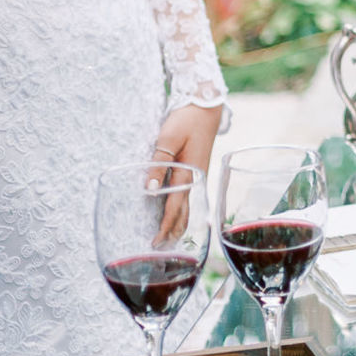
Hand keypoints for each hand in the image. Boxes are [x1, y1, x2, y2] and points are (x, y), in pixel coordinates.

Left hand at [152, 103, 223, 242]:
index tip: (156, 242)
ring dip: (180, 224)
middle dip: (173, 232)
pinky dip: (183, 211)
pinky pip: (190, 197)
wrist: (206, 107)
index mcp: (189, 174)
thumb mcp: (168, 139)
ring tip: (171, 239)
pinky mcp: (197, 171)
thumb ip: (158, 164)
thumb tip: (149, 190)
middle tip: (161, 248)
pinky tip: (178, 214)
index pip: (176, 208)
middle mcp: (196, 179)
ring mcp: (199, 176)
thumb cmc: (186, 120)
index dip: (165, 226)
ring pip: (189, 207)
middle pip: (186, 213)